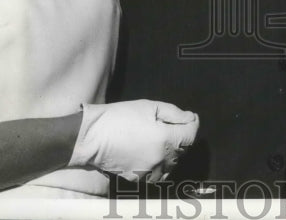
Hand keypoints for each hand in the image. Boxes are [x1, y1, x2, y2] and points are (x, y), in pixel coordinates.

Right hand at [69, 100, 198, 181]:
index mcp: (165, 139)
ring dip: (172, 152)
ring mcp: (151, 171)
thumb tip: (190, 119)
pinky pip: (159, 173)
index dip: (193, 124)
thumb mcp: (149, 106)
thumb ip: (174, 114)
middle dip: (181, 136)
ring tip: (161, 140)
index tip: (190, 118)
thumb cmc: (120, 117)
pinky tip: (151, 153)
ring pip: (173, 163)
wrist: (92, 137)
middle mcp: (162, 159)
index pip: (191, 135)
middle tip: (171, 125)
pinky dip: (160, 164)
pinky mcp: (140, 178)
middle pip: (183, 149)